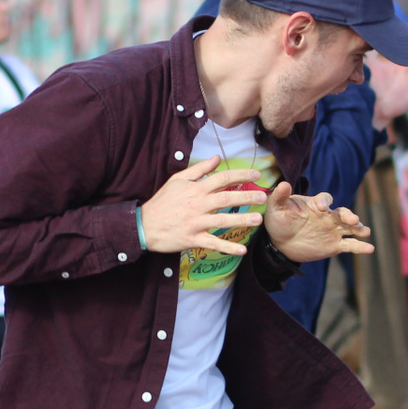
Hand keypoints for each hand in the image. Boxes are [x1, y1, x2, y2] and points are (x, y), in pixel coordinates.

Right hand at [138, 155, 268, 257]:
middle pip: (226, 198)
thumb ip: (199, 169)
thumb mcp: (177, 180)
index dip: (240, 176)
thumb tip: (217, 158)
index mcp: (195, 189)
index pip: (221, 178)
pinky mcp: (192, 239)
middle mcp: (197, 204)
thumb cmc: (162, 202)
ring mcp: (195, 223)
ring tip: (258, 220)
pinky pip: (212, 243)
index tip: (256, 175)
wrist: (144, 225)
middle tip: (263, 197)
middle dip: (246, 197)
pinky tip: (242, 250)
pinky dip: (227, 247)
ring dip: (241, 220)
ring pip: (222, 221)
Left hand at [262, 183, 372, 262]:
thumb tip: (284, 184)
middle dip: (348, 215)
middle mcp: (328, 216)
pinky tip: (370, 249)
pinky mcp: (334, 246)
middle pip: (342, 213)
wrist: (281, 243)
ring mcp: (333, 231)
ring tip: (365, 232)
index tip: (321, 208)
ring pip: (350, 228)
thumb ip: (280, 197)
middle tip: (352, 220)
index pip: (325, 200)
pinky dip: (360, 247)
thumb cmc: (279, 221)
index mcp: (316, 205)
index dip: (324, 202)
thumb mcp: (276, 208)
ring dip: (358, 228)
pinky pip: (350, 245)